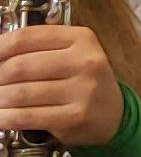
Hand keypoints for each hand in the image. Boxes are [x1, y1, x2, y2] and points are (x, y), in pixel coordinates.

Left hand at [0, 23, 126, 148]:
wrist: (113, 115)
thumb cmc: (82, 82)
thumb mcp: (70, 55)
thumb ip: (38, 49)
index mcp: (81, 38)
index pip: (26, 38)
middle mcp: (85, 61)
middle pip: (20, 66)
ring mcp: (83, 89)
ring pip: (20, 93)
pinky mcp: (75, 116)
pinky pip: (26, 116)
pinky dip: (4, 118)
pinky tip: (0, 117)